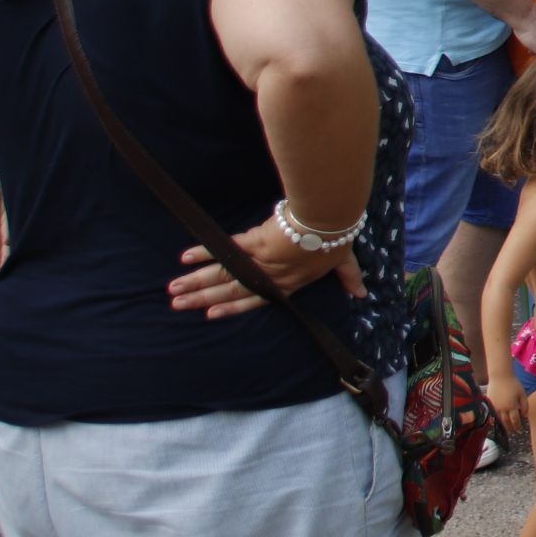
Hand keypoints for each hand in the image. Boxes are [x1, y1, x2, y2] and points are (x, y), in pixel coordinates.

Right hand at [170, 215, 364, 318]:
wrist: (326, 221)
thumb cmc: (336, 239)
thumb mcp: (344, 260)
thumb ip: (349, 277)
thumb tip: (362, 294)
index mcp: (288, 283)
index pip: (256, 299)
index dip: (232, 308)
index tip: (211, 314)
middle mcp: (269, 276)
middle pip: (230, 290)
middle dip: (202, 298)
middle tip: (178, 304)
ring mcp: (258, 260)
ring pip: (222, 274)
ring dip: (196, 281)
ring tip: (174, 289)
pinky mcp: (253, 242)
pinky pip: (225, 250)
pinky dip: (205, 253)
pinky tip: (186, 258)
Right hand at [487, 375, 526, 436]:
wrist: (500, 376)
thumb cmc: (513, 384)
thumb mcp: (522, 393)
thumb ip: (525, 405)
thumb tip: (525, 416)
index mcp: (512, 406)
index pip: (515, 421)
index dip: (518, 427)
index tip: (520, 431)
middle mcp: (502, 409)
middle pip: (506, 423)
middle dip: (510, 428)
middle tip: (514, 432)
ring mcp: (495, 407)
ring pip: (499, 420)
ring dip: (503, 426)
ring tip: (507, 429)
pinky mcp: (489, 404)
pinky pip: (492, 415)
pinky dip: (495, 421)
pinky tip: (497, 423)